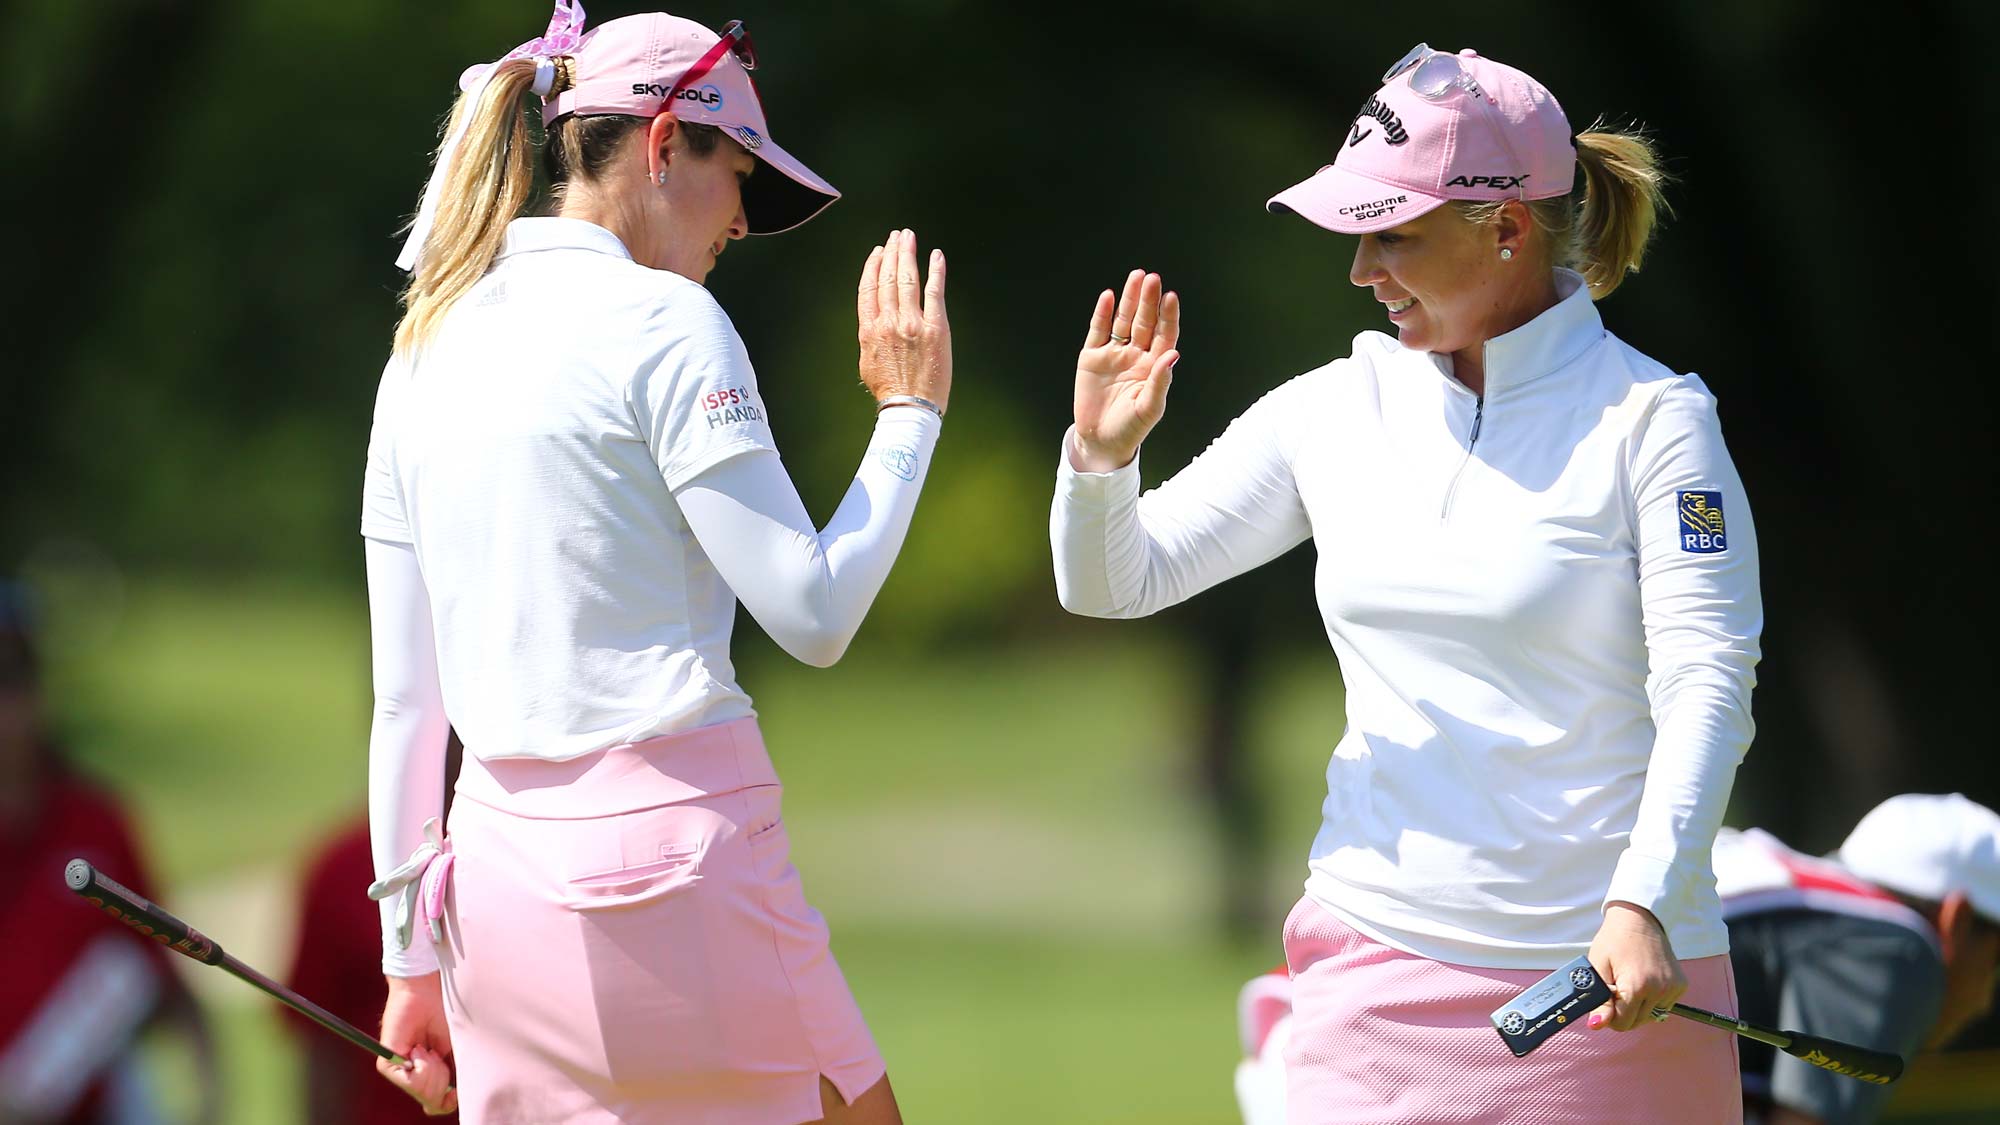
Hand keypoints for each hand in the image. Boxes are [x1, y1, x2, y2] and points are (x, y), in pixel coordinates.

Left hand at [378, 972, 457, 1115]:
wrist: (427, 992)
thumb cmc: (444, 1015)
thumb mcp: (455, 1050)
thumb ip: (455, 1074)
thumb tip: (456, 1099)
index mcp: (429, 1072)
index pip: (434, 1104)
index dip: (446, 1103)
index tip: (455, 1093)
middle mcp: (412, 1074)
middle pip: (430, 1100)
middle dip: (441, 1081)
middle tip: (438, 1055)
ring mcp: (398, 1070)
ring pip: (421, 1091)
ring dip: (433, 1071)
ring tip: (428, 1048)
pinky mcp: (387, 1063)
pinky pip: (410, 1081)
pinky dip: (422, 1066)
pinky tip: (419, 1049)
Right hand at [856, 228, 950, 410]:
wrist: (910, 407)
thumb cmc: (889, 390)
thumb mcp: (867, 362)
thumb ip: (870, 337)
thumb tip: (873, 323)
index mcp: (869, 329)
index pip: (868, 288)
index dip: (873, 266)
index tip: (878, 252)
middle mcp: (888, 321)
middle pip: (889, 278)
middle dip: (893, 253)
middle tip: (897, 236)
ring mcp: (912, 323)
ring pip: (908, 279)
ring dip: (909, 254)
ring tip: (910, 238)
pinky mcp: (935, 327)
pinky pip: (935, 292)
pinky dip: (936, 271)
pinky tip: (936, 256)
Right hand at [1071, 269, 1179, 471]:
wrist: (1100, 440)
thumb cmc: (1130, 428)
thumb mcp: (1149, 409)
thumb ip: (1160, 382)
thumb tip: (1173, 354)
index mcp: (1153, 366)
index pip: (1164, 334)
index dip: (1167, 316)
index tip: (1170, 298)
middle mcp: (1136, 356)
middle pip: (1144, 322)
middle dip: (1148, 301)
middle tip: (1152, 278)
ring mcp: (1114, 354)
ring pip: (1123, 321)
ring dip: (1129, 300)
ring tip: (1136, 277)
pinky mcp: (1092, 357)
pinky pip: (1098, 331)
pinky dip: (1103, 314)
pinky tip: (1108, 297)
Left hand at [1585, 901, 1687, 1031]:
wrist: (1639, 918)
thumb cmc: (1614, 940)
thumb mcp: (1598, 967)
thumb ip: (1599, 1000)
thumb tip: (1596, 1025)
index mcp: (1636, 986)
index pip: (1622, 1023)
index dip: (1609, 1015)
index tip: (1605, 1000)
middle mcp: (1659, 990)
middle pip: (1636, 1022)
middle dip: (1623, 1012)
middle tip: (1616, 988)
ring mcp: (1672, 988)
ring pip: (1650, 1016)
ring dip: (1638, 1007)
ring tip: (1630, 983)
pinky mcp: (1680, 986)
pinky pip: (1663, 1007)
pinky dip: (1652, 1001)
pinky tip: (1644, 982)